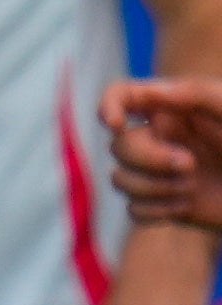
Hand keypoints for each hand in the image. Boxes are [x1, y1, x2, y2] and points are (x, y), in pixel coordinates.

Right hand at [109, 76, 221, 233]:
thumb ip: (196, 93)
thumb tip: (150, 92)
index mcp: (173, 109)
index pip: (122, 95)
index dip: (108, 105)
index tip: (116, 124)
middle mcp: (159, 138)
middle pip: (118, 146)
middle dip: (149, 160)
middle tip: (190, 166)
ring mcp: (157, 172)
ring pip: (120, 179)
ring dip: (156, 188)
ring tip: (193, 189)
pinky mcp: (161, 204)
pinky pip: (134, 209)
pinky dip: (158, 212)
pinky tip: (187, 206)